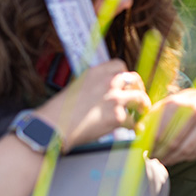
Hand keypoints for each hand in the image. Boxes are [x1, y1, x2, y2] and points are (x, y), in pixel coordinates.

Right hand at [35, 60, 151, 150]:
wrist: (52, 126)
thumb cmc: (59, 111)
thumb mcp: (76, 87)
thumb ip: (92, 86)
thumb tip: (102, 93)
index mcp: (95, 72)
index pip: (119, 65)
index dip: (125, 75)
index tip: (127, 82)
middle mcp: (107, 82)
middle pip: (133, 79)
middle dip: (138, 88)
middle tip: (139, 96)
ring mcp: (114, 98)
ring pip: (139, 98)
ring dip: (143, 105)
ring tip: (142, 111)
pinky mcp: (116, 116)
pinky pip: (132, 121)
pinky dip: (135, 126)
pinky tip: (135, 129)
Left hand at [142, 89, 195, 165]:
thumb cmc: (181, 107)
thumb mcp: (166, 106)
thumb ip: (151, 118)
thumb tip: (137, 134)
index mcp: (176, 102)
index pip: (160, 132)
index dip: (152, 146)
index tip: (148, 152)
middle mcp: (194, 109)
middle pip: (173, 143)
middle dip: (162, 154)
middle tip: (156, 159)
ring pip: (187, 149)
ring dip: (174, 159)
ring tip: (166, 160)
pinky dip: (188, 157)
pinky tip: (180, 157)